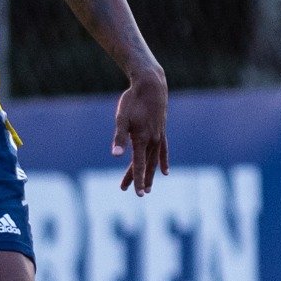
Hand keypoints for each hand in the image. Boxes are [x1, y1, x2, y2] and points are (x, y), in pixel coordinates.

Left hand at [111, 70, 168, 195]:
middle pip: (145, 164)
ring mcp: (158, 137)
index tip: (137, 194)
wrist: (151, 86)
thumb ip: (119, 137)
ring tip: (148, 188)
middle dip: (139, 179)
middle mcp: (152, 141)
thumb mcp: (121, 118)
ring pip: (154, 160)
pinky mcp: (161, 131)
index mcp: (141, 139)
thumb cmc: (133, 101)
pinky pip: (164, 151)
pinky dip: (163, 162)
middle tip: (132, 192)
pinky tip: (165, 171)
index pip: (138, 164)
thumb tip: (115, 155)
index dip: (137, 179)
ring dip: (150, 174)